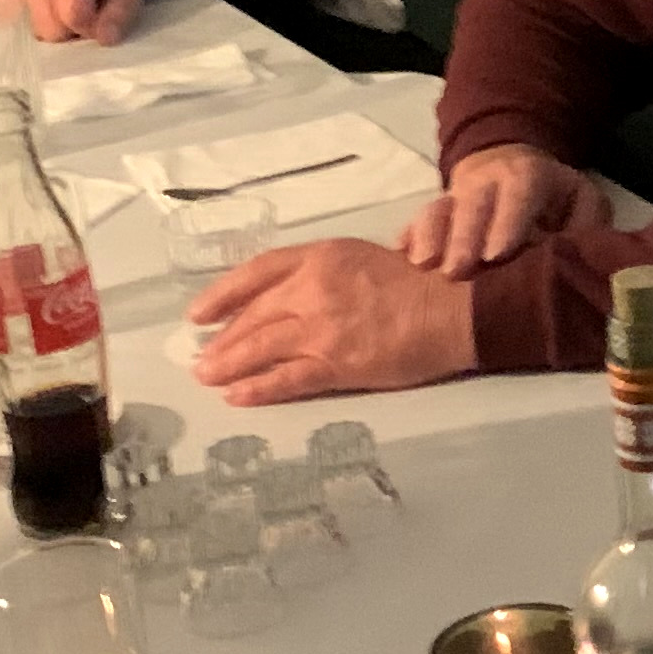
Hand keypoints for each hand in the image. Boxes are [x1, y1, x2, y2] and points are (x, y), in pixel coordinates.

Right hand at [0, 0, 143, 44]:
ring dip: (44, 23)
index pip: (74, 16)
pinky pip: (7, 19)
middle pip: (47, 29)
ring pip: (25, 30)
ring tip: (55, 2)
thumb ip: (119, 14)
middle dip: (66, 27)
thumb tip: (104, 38)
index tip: (95, 15)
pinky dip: (24, 16)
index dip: (89, 25)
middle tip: (74, 8)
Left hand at [190, 237, 479, 404]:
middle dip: (221, 338)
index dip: (222, 293)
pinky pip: (287, 379)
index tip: (198, 313)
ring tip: (207, 377)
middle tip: (200, 358)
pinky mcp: (338, 364)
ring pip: (261, 347)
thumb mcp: (362, 258)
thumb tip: (285, 298)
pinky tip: (237, 397)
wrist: (454, 311)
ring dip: (228, 364)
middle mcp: (314, 288)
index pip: (257, 271)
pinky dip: (258, 388)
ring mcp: (324, 328)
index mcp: (321, 256)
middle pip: (254, 314)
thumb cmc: (418, 282)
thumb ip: (321, 272)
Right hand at [400, 144, 589, 277]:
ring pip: (440, 207)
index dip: (507, 221)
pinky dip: (410, 236)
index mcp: (528, 175)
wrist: (510, 163)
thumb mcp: (581, 199)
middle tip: (456, 271)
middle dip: (462, 237)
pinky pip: (419, 218)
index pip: (518, 194)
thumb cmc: (552, 194)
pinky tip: (400, 257)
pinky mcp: (438, 207)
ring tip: (422, 264)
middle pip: (472, 204)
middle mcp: (487, 180)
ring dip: (430, 235)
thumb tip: (582, 253)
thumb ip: (586, 223)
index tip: (496, 254)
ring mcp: (457, 193)